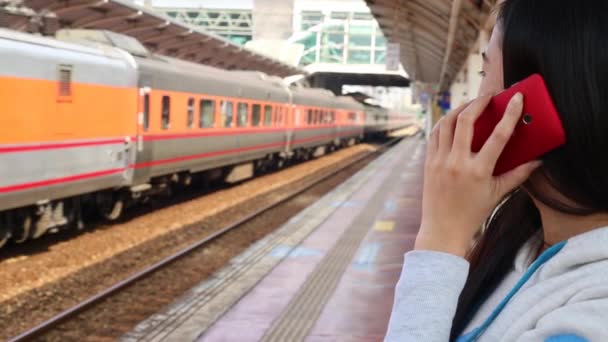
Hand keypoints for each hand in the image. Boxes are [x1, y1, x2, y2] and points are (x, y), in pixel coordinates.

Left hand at [415, 93, 541, 256]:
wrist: (443, 228)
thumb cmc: (473, 213)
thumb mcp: (498, 193)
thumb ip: (518, 174)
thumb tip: (538, 160)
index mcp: (478, 170)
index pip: (498, 135)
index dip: (509, 114)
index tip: (516, 98)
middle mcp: (457, 162)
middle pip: (465, 121)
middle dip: (478, 102)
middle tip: (489, 96)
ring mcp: (439, 161)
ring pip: (446, 123)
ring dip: (459, 109)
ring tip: (471, 104)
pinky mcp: (428, 162)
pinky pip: (434, 134)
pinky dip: (444, 122)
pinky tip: (453, 118)